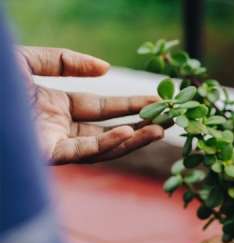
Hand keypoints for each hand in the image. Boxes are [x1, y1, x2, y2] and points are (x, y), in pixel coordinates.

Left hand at [17, 46, 165, 164]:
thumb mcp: (27, 61)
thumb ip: (64, 61)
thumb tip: (106, 68)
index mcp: (51, 107)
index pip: (100, 108)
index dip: (130, 104)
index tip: (158, 99)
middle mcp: (56, 129)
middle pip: (107, 132)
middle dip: (141, 127)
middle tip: (171, 119)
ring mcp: (52, 144)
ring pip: (102, 147)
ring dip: (133, 140)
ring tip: (160, 130)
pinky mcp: (46, 155)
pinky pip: (83, 152)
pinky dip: (107, 143)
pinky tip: (128, 132)